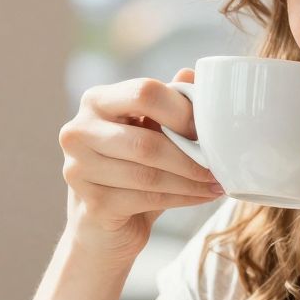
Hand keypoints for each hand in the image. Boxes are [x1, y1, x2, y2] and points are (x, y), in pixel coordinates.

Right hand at [60, 68, 223, 262]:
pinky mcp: (91, 204)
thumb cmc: (130, 169)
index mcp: (96, 101)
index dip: (182, 111)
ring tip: (216, 183)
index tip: (208, 129)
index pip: (144, 93)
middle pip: (146, 141)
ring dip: (190, 181)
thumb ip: (167, 104)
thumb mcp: (149, 131)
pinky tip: (201, 197)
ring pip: (148, 174)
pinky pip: (146, 199)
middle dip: (190, 156)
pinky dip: (181, 198)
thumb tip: (192, 75)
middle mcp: (79, 131)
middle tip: (219, 164)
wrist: (100, 225)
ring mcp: (79, 169)